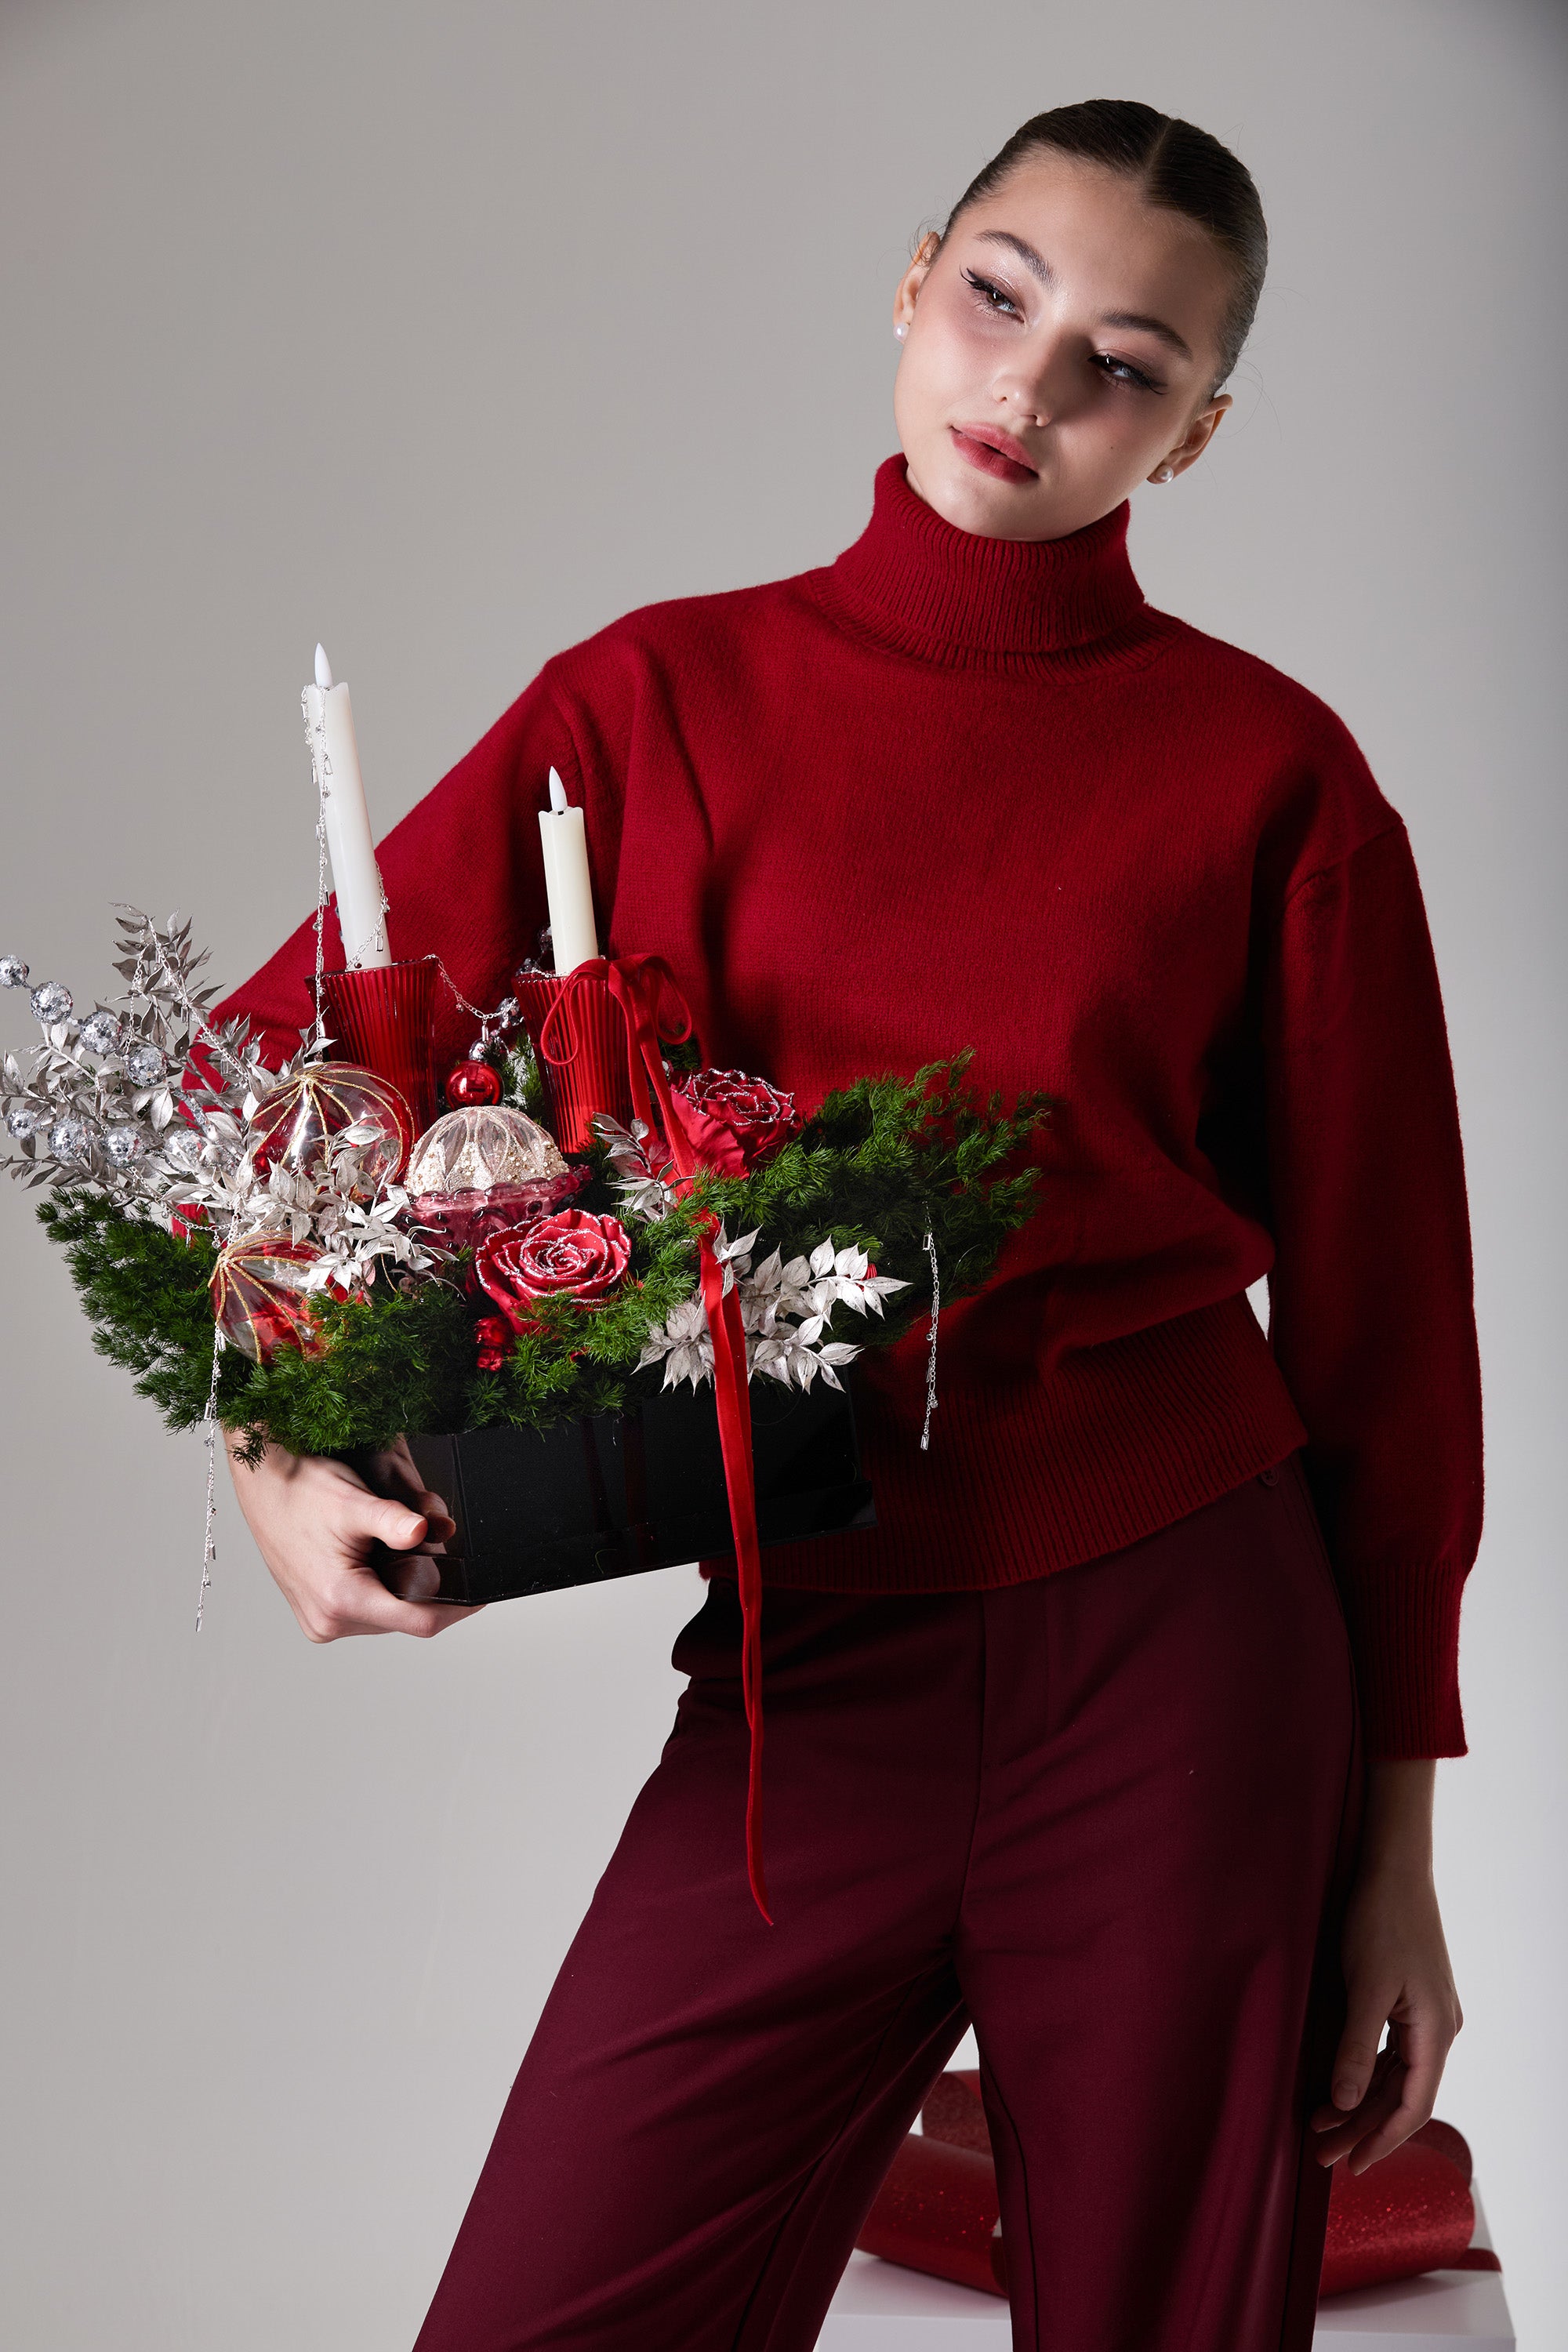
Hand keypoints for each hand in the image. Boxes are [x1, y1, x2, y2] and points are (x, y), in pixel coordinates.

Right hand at [226, 1434, 480, 1641]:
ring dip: (402, 1589)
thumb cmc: (302, 1490)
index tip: (481, 1593)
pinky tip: (376, 1558)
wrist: (264, 1487)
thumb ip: (394, 1521)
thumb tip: (430, 1530)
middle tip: (436, 1550)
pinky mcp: (317, 1614)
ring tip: (397, 1548)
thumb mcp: (354, 1502)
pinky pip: (366, 1610)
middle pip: (404, 1618)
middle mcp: (329, 1622)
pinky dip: (381, 1589)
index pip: (419, 1620)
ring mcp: (321, 1622)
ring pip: (387, 1615)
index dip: (456, 1607)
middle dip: (427, 1589)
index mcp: (341, 1600)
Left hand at [1310, 1760, 1462, 2173]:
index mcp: (1434, 2033)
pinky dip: (1365, 2073)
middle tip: (1321, 2155)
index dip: (1379, 2139)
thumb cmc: (1380, 1921)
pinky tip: (1338, 2086)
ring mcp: (1427, 2016)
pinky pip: (1392, 2052)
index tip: (1349, 2165)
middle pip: (1402, 2096)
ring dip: (1360, 2102)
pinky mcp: (1412, 2001)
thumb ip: (1356, 2047)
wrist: (1394, 1868)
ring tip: (1320, 2127)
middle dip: (1362, 2127)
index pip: (1411, 2105)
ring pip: (1396, 2076)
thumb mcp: (1365, 1987)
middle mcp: (1438, 2030)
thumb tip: (1344, 2101)